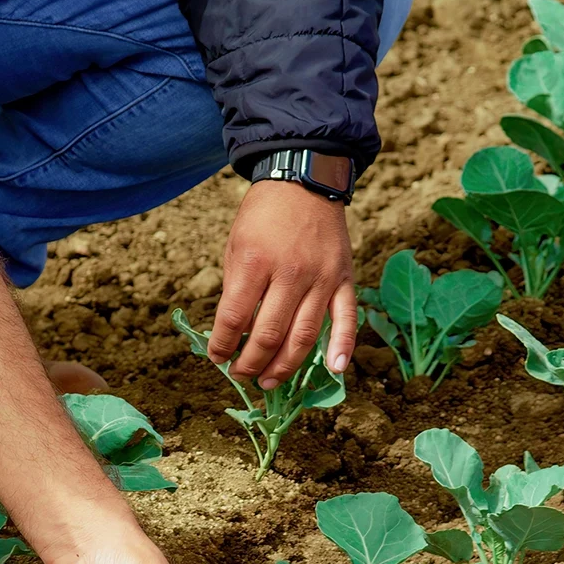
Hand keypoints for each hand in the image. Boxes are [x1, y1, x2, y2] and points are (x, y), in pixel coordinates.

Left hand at [207, 179, 357, 388]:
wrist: (303, 181)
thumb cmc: (262, 216)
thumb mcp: (235, 246)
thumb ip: (235, 289)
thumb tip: (232, 334)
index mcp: (255, 262)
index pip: (235, 318)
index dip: (223, 345)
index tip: (217, 358)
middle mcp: (290, 273)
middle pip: (269, 334)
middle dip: (251, 363)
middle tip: (241, 375)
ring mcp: (322, 278)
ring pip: (304, 336)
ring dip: (285, 366)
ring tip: (269, 382)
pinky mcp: (344, 278)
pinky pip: (346, 318)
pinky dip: (342, 347)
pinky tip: (333, 370)